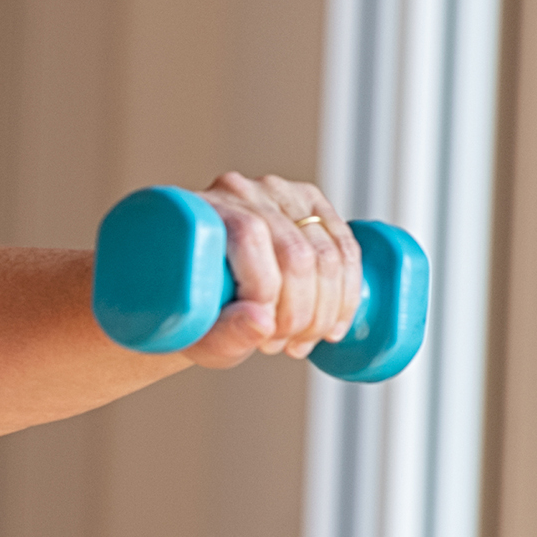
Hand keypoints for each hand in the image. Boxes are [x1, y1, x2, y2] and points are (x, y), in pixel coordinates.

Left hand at [182, 171, 364, 367]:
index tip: (263, 337)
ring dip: (324, 312)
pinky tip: (333, 326)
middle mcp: (241, 191)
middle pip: (294, 251)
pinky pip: (347, 249)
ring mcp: (281, 194)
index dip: (265, 294)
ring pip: (327, 255)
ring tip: (299, 343)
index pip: (250, 234)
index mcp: (202, 206)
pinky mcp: (312, 206)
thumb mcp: (193, 331)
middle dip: (298, 313)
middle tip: (279, 346)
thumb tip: (263, 322)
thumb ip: (222, 334)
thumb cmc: (189, 310)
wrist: (195, 291)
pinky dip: (347, 294)